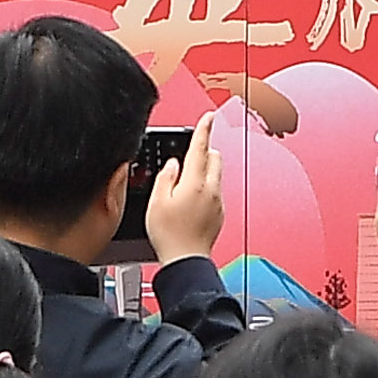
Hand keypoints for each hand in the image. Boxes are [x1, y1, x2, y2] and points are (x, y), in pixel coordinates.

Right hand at [151, 132, 227, 272]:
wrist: (186, 261)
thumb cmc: (169, 235)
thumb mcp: (157, 202)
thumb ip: (166, 178)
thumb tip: (173, 164)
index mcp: (195, 183)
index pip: (201, 148)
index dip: (204, 129)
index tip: (208, 116)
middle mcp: (211, 190)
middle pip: (214, 158)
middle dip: (204, 151)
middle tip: (189, 155)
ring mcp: (218, 202)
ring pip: (216, 175)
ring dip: (204, 171)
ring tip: (185, 184)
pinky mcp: (219, 214)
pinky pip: (215, 192)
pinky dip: (205, 189)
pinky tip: (190, 202)